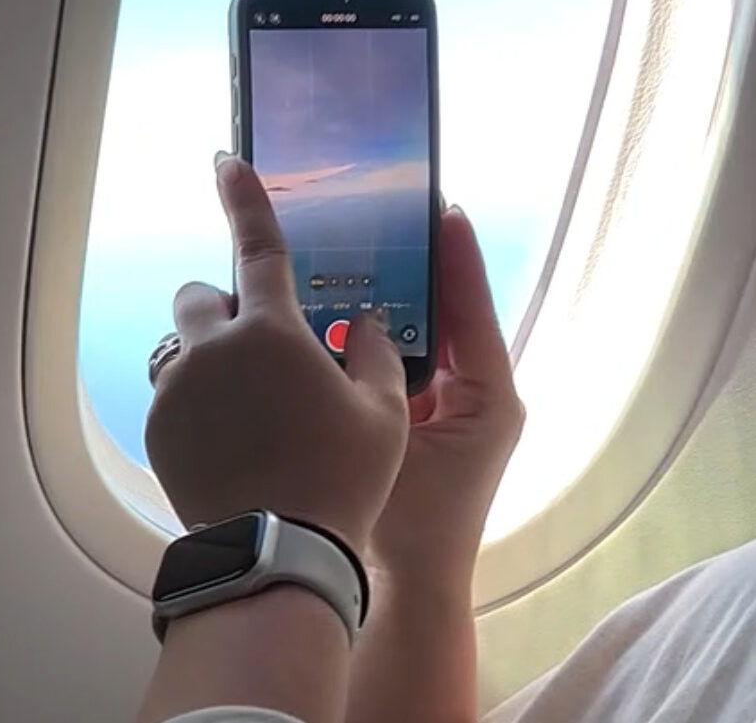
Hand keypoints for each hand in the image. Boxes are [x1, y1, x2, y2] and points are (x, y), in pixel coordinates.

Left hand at [145, 153, 410, 554]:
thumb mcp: (383, 414)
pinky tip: (231, 447)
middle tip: (263, 355)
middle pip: (200, 296)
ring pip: (181, 348)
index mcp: (271, 331)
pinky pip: (172, 396)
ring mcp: (176, 387)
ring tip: (248, 411)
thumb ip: (370, 354)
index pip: (258, 246)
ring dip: (207, 360)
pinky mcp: (156, 425)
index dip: (244, 199)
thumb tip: (357, 321)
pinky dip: (197, 408)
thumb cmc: (339, 480)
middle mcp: (212, 348)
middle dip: (225, 311)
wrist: (275, 549)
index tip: (227, 162)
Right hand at [369, 205, 525, 583]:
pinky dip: (344, 342)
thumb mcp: (413, 436)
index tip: (441, 204)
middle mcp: (461, 396)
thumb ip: (387, 377)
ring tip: (332, 253)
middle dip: (403, 268)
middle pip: (433, 314)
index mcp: (486, 394)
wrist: (396, 590)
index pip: (471, 306)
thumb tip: (353, 321)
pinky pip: (369, 368)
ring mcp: (421, 410)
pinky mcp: (388, 424)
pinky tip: (306, 316)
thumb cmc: (415, 521)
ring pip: (395, 339)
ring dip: (365, 301)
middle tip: (372, 215)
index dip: (454, 255)